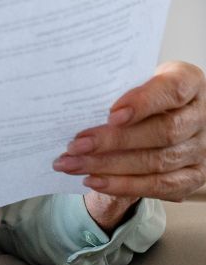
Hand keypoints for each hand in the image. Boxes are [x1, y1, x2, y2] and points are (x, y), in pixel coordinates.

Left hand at [53, 61, 205, 229]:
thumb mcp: (130, 78)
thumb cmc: (138, 92)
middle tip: (75, 145)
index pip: (171, 91)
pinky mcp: (193, 175)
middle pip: (162, 132)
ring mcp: (200, 148)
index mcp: (188, 81)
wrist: (155, 114)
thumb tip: (77, 106)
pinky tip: (94, 180)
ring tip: (72, 164)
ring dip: (109, 166)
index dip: (143, 103)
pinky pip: (160, 186)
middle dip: (113, 141)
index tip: (111, 114)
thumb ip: (115, 87)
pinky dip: (123, 185)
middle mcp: (201, 116)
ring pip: (157, 162)